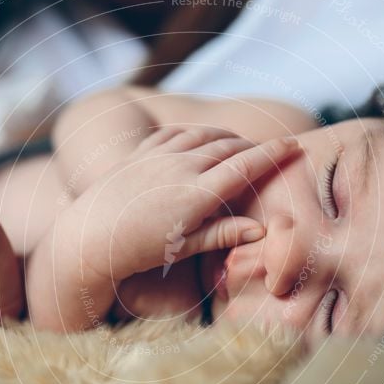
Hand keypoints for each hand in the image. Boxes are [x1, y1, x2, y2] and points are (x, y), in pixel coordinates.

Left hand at [63, 126, 299, 282]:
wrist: (90, 238)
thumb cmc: (139, 251)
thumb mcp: (184, 247)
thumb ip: (222, 234)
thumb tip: (261, 229)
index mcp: (196, 194)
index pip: (245, 165)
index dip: (273, 153)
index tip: (293, 145)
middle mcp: (180, 168)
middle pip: (227, 146)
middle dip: (252, 145)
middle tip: (269, 149)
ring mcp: (158, 156)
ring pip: (202, 135)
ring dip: (225, 136)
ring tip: (238, 143)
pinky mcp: (139, 153)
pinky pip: (175, 133)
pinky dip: (195, 132)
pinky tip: (200, 137)